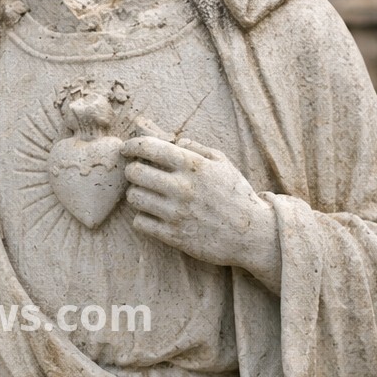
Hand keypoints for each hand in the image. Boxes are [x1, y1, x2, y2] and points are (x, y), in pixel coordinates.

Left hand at [122, 136, 280, 292]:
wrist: (250, 234)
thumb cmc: (235, 195)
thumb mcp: (223, 164)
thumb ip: (197, 149)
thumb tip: (175, 141)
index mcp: (194, 166)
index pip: (149, 147)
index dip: (131, 146)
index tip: (126, 149)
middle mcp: (182, 188)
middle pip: (134, 172)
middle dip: (132, 171)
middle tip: (139, 175)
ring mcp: (176, 213)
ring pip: (133, 197)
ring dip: (136, 195)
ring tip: (147, 196)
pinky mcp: (173, 235)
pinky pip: (139, 222)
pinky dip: (141, 218)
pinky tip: (152, 216)